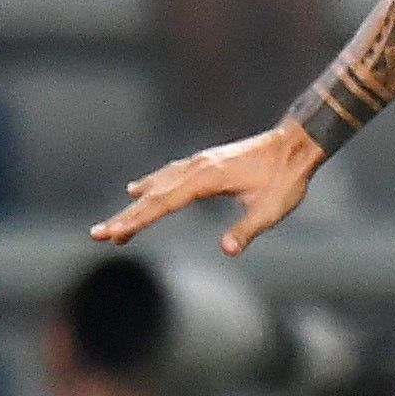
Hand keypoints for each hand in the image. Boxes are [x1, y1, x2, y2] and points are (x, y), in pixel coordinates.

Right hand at [89, 123, 325, 254]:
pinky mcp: (205, 162)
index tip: (113, 234)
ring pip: (158, 185)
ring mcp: (199, 163)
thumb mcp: (270, 209)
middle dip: (125, 217)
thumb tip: (228, 250)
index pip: (162, 204)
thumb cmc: (286, 179)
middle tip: (98, 236)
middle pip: (152, 196)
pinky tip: (139, 188)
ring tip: (116, 225)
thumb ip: (247, 230)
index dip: (136, 221)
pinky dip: (151, 185)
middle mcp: (196, 168)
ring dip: (136, 204)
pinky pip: (169, 174)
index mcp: (206, 179)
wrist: (296, 145)